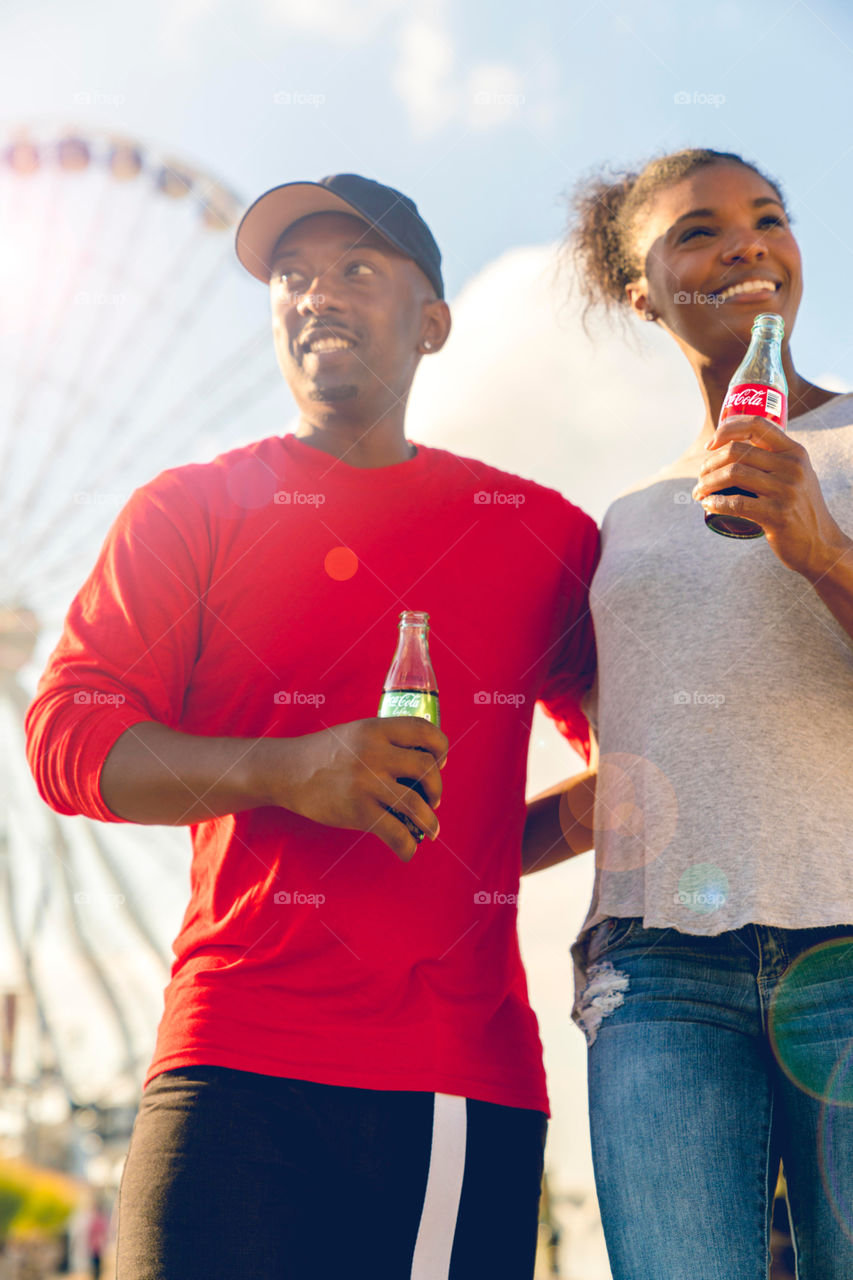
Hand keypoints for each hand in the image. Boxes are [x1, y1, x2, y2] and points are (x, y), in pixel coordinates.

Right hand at [279, 717, 447, 861]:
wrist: (288, 771)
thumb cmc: (326, 753)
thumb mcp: (358, 732)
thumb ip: (387, 740)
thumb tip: (423, 762)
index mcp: (377, 729)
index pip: (425, 731)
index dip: (440, 748)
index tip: (439, 762)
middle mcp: (375, 752)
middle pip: (427, 768)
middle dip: (437, 788)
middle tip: (433, 799)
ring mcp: (367, 782)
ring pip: (417, 803)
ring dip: (430, 821)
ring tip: (431, 828)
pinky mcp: (358, 810)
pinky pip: (395, 832)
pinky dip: (407, 845)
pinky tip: (408, 850)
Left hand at [693, 415, 851, 578]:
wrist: (820, 544)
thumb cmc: (799, 509)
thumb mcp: (797, 475)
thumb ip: (775, 459)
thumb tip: (733, 447)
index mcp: (794, 451)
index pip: (756, 425)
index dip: (727, 429)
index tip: (709, 445)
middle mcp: (792, 466)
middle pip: (736, 451)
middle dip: (709, 464)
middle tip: (700, 478)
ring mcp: (786, 490)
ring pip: (732, 474)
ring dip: (706, 484)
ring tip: (699, 493)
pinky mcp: (778, 515)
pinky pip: (736, 503)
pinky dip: (715, 503)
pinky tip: (708, 505)